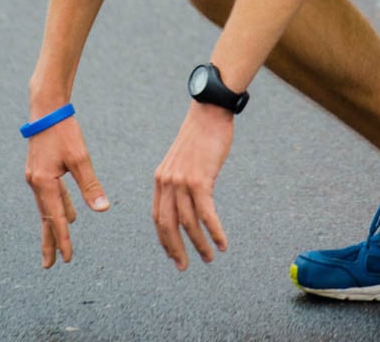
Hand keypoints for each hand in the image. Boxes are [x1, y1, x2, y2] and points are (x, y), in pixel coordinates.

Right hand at [24, 117, 109, 267]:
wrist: (46, 109)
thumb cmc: (64, 130)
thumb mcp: (80, 158)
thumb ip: (90, 185)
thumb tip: (103, 210)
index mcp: (44, 184)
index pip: (56, 219)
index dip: (63, 239)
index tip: (67, 258)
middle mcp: (36, 184)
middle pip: (46, 219)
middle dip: (50, 241)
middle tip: (50, 265)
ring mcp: (36, 178)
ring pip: (47, 207)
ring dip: (55, 225)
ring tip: (60, 242)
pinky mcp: (40, 170)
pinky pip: (49, 195)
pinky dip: (58, 206)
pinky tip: (70, 212)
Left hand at [153, 102, 232, 269]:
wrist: (209, 113)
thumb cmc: (201, 135)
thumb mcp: (183, 160)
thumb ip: (180, 181)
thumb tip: (188, 203)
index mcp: (160, 178)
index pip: (157, 217)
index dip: (164, 239)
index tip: (173, 255)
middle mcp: (167, 182)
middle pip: (167, 226)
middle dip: (176, 250)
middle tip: (184, 267)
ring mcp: (182, 181)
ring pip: (188, 223)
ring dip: (200, 244)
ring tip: (210, 257)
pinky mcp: (200, 180)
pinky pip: (206, 214)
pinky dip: (214, 232)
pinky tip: (222, 243)